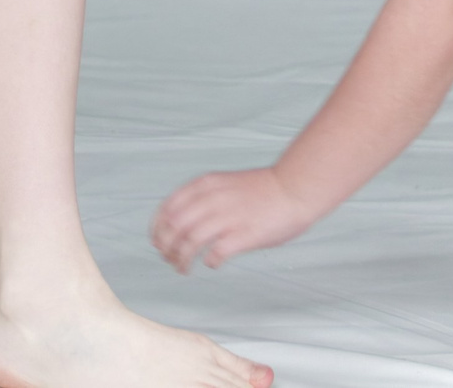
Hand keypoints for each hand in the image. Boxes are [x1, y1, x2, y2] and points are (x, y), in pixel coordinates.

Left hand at [152, 166, 320, 270]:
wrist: (295, 188)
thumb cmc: (262, 189)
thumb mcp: (224, 184)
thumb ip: (203, 198)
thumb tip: (179, 222)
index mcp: (206, 185)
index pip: (167, 208)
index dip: (157, 229)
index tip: (158, 242)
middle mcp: (212, 199)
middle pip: (174, 228)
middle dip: (166, 247)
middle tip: (169, 259)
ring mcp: (228, 217)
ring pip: (190, 243)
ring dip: (182, 260)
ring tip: (184, 269)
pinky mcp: (244, 234)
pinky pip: (215, 253)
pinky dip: (209, 261)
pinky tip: (213, 263)